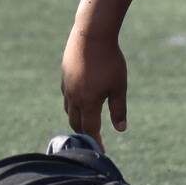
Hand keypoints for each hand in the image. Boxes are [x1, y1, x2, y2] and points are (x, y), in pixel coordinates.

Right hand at [61, 24, 127, 143]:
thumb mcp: (119, 86)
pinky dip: (73, 103)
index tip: (102, 150)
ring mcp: (66, 85)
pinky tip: (81, 99)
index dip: (96, 141)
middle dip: (84, 133)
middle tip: (94, 139)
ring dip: (77, 119)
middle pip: (75, 122)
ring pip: (69, 109)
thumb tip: (121, 129)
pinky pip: (67, 95)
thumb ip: (118, 109)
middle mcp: (73, 96)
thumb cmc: (109, 60)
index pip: (89, 129)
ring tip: (87, 122)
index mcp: (87, 102)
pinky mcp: (65, 74)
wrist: (91, 34)